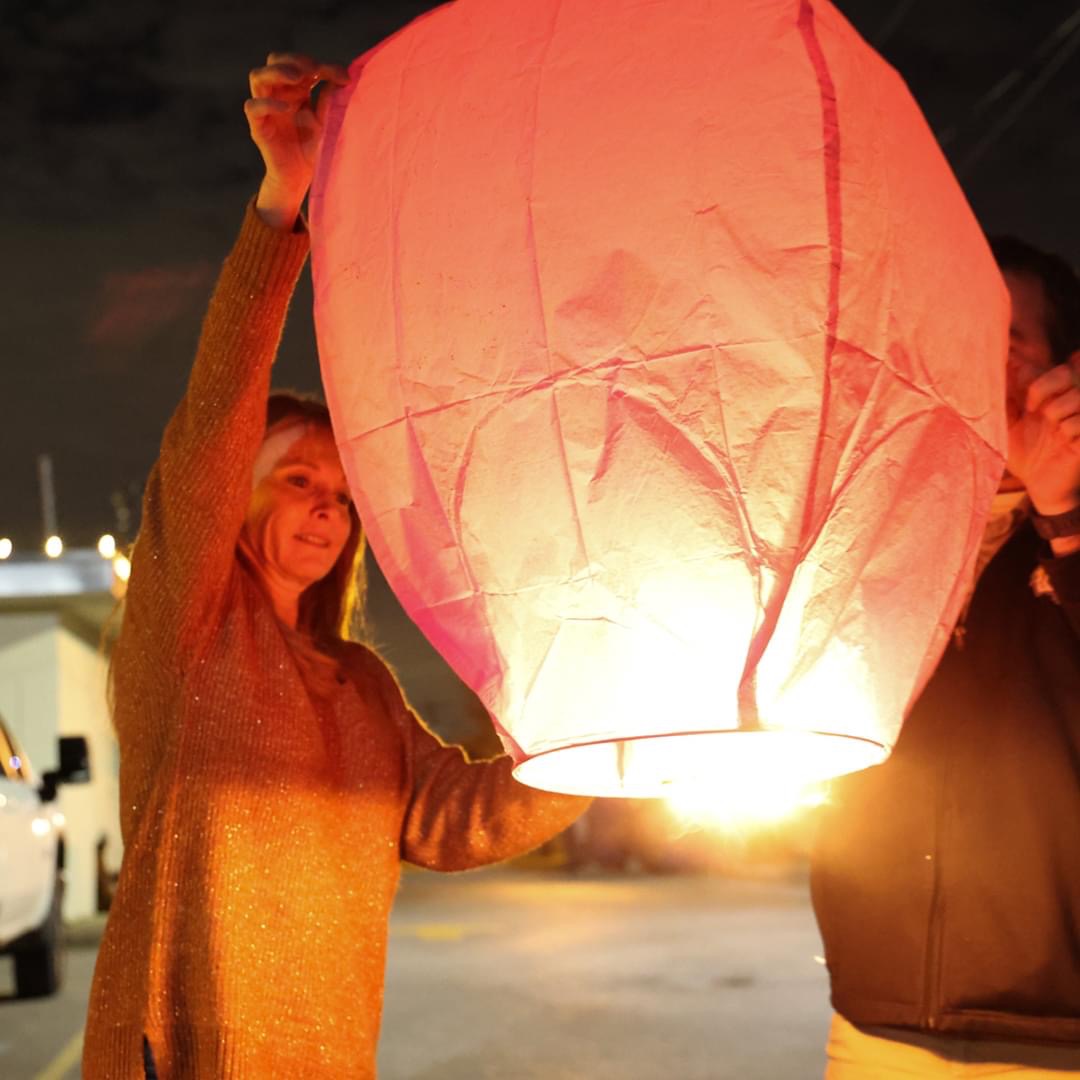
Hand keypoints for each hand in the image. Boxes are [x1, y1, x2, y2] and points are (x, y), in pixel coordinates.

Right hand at [245, 54, 347, 230]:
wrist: (300, 179)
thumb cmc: (313, 150)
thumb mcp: (326, 123)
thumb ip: (330, 101)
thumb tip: (343, 77)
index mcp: (295, 91)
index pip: (299, 65)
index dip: (319, 65)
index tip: (342, 76)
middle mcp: (278, 95)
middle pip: (274, 60)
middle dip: (293, 60)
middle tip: (312, 70)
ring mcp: (265, 109)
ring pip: (257, 76)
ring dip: (277, 72)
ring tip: (298, 78)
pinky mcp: (258, 126)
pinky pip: (253, 106)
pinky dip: (268, 102)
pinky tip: (288, 107)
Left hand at [1007, 353, 1079, 516]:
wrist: (1040, 487)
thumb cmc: (1025, 455)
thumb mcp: (1008, 426)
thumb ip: (1005, 399)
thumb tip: (998, 371)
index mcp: (1054, 398)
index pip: (1057, 369)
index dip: (1038, 379)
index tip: (1023, 400)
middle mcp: (1072, 403)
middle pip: (1067, 373)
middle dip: (1045, 387)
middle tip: (1033, 409)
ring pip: (1076, 397)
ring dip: (1057, 411)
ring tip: (1052, 428)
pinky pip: (1079, 423)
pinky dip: (1070, 430)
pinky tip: (1067, 442)